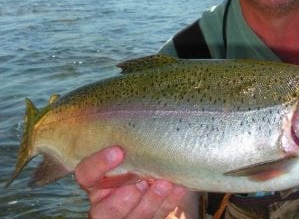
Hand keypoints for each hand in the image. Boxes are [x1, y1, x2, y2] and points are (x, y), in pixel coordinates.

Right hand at [74, 146, 197, 217]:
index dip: (98, 165)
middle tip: (140, 181)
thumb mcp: (125, 158)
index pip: (86, 175)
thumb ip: (128, 150)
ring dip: (150, 201)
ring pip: (133, 217)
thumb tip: (145, 122)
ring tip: (164, 184)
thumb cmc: (132, 166)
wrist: (145, 187)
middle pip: (106, 209)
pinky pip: (157, 216)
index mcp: (96, 184)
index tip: (117, 151)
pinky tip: (179, 187)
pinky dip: (169, 202)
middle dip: (124, 197)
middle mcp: (104, 203)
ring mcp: (124, 217)